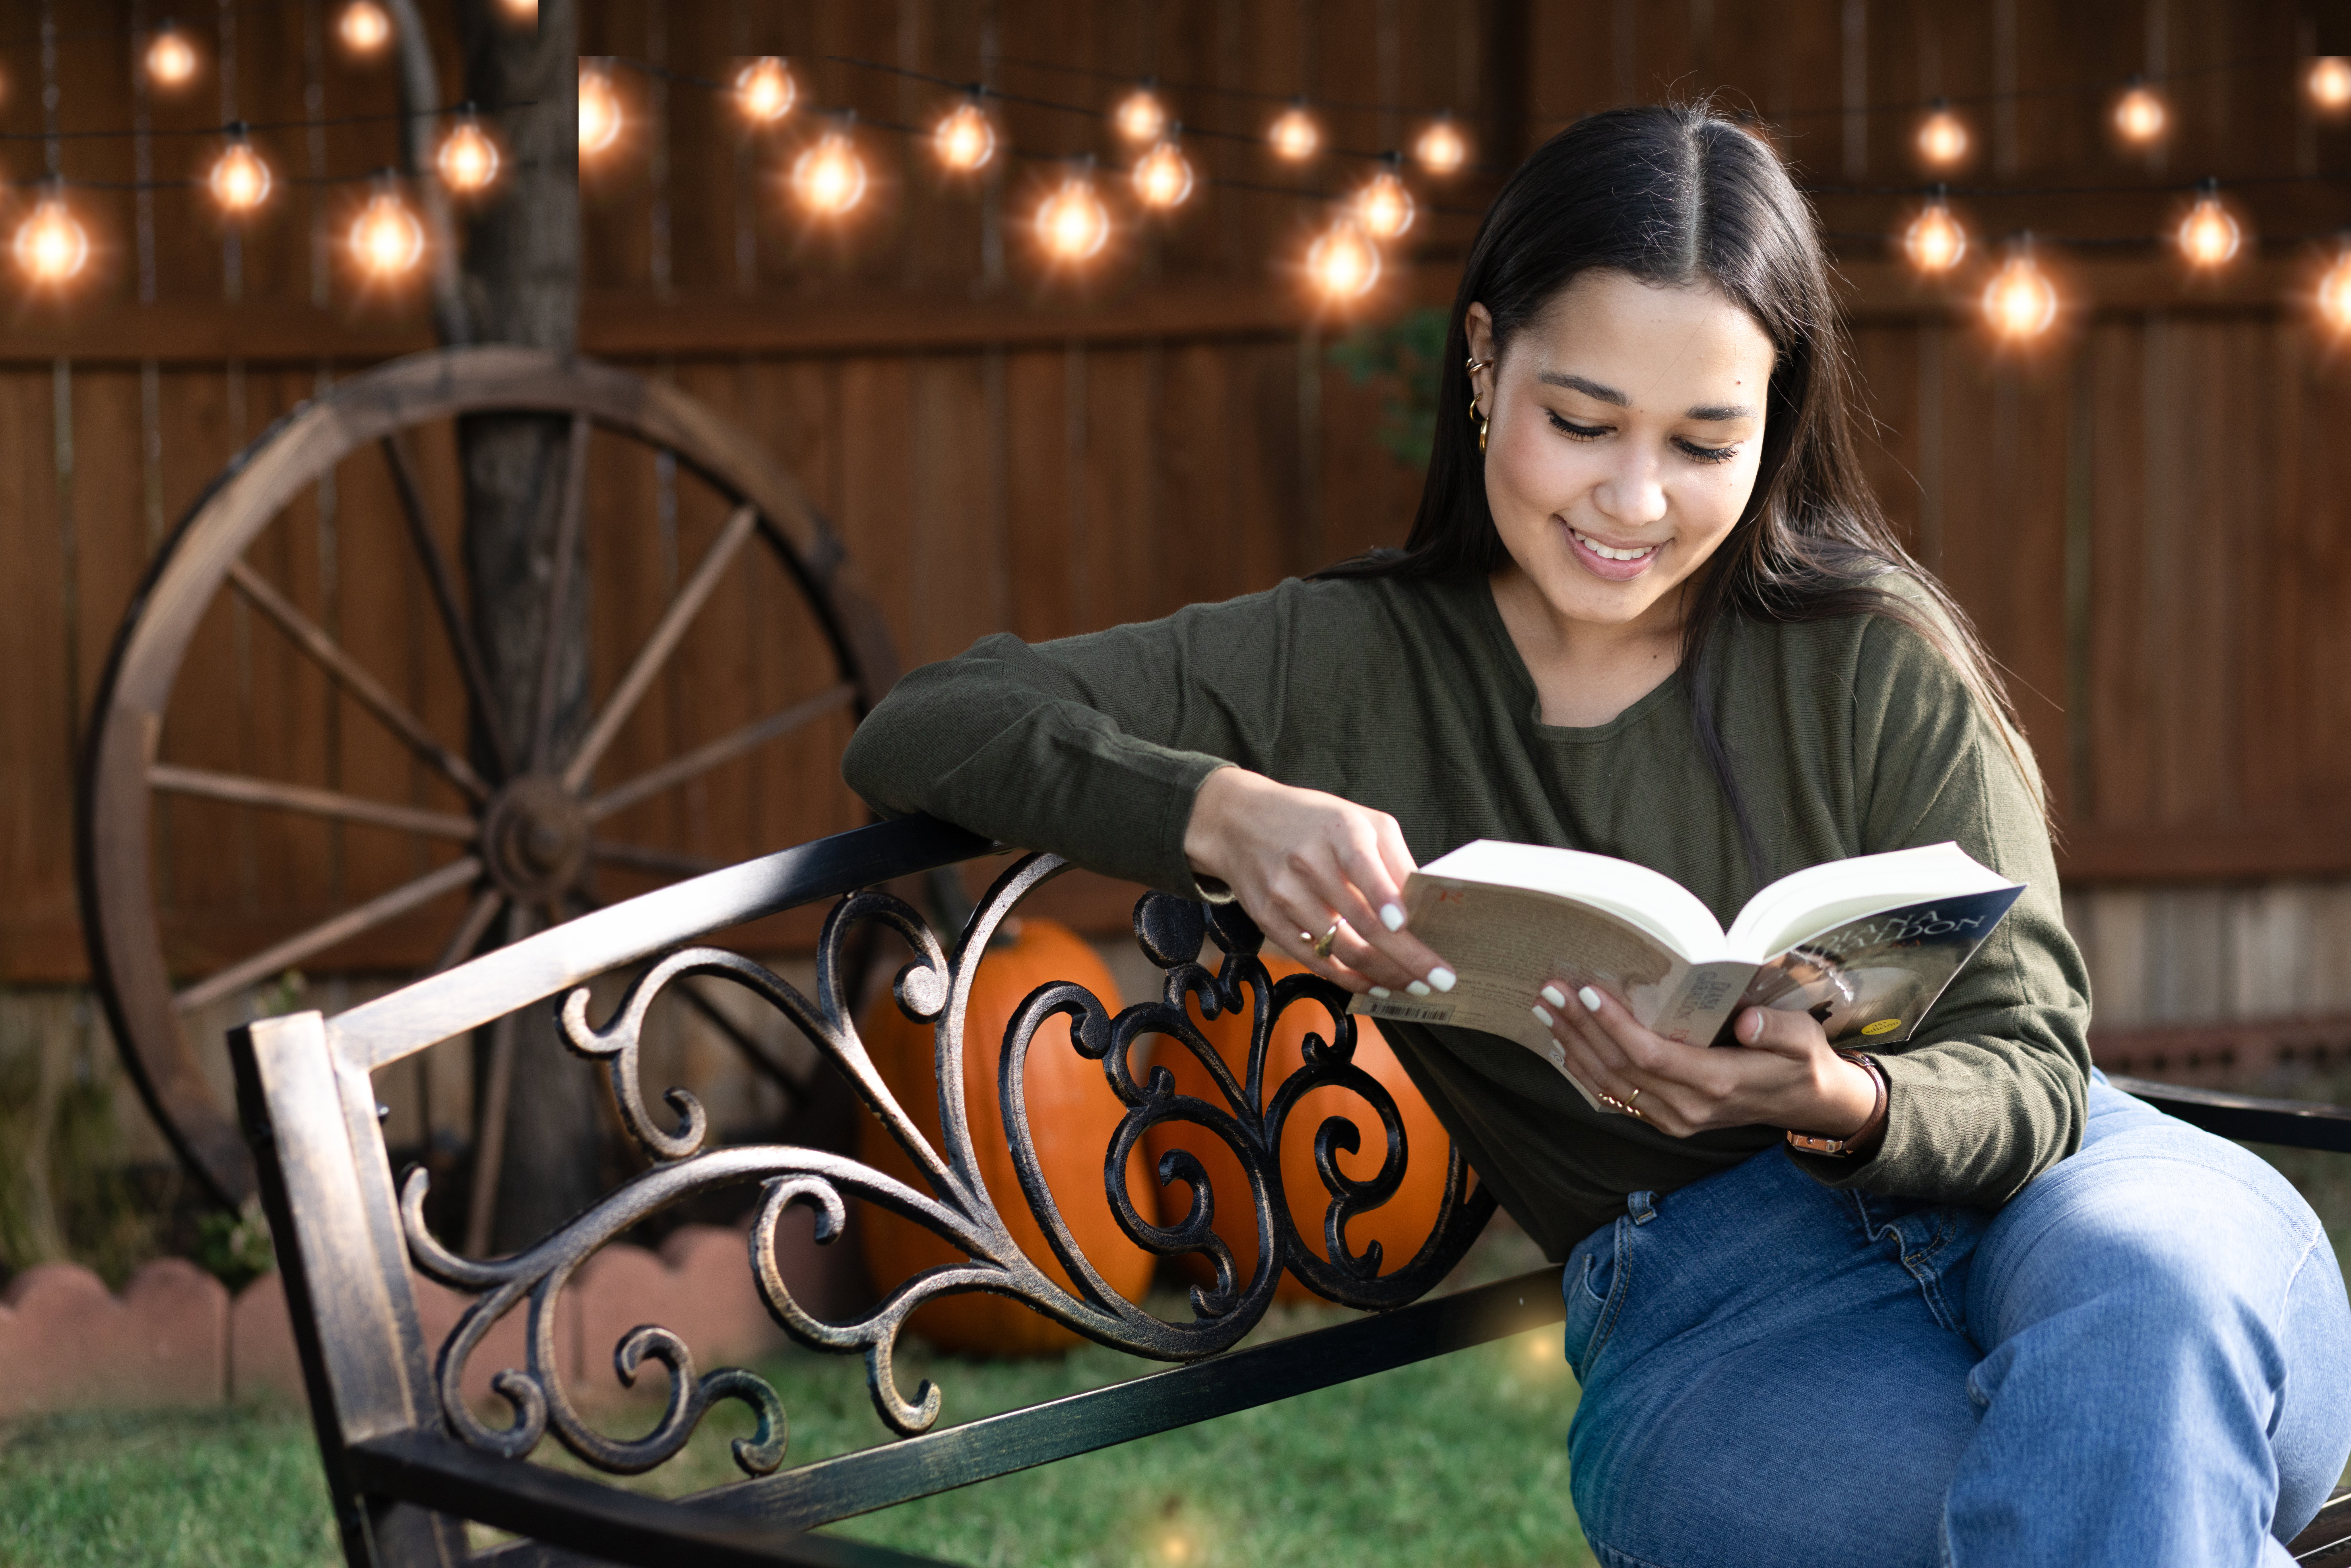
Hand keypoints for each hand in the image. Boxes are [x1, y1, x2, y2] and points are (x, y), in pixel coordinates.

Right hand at [1181, 767, 1454, 994]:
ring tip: (1412, 985)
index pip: (1362, 866)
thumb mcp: (1360, 821)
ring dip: (1382, 974)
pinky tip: (1373, 985)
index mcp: (1338, 831)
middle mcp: (1308, 862)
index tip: (1404, 925)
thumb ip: (1393, 858)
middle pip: (1360, 920)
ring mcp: (1284, 894)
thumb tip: (1424, 905)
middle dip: (1405, 957)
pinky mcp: (1269, 919)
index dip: (1383, 898)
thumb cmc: (1312, 821)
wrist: (1239, 822)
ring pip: (1339, 948)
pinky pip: (1313, 959)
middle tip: (1439, 980)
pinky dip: (1347, 978)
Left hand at [1535, 984, 1877, 1139]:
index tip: (1587, 992)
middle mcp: (1687, 1108)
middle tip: (1551, 991)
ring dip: (1573, 1045)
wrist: (1804, 1105)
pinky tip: (1565, 1044)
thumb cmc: (1800, 1062)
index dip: (1614, 1025)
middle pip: (1620, 1067)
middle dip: (1580, 1027)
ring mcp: (1673, 1120)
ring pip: (1609, 1085)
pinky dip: (1585, 1070)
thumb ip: (1778, 1030)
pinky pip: (1615, 1097)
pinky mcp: (1665, 1120)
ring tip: (1546, 1010)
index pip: (1651, 1054)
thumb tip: (1748, 1019)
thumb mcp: (1803, 1040)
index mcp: (1717, 1083)